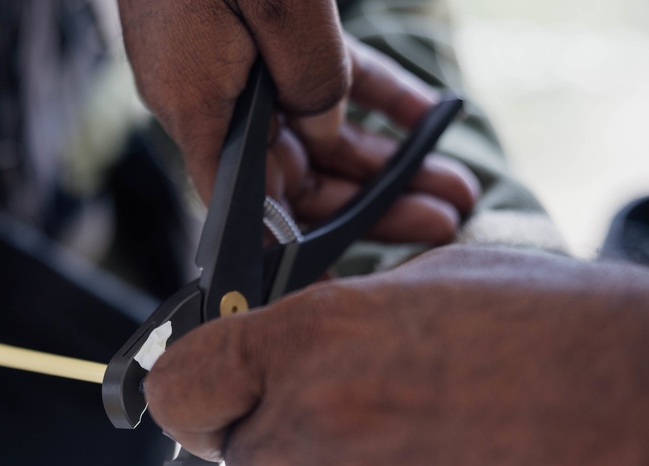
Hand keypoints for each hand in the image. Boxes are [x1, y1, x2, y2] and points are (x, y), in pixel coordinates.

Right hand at [118, 0, 478, 242]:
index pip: (248, 204)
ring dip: (384, 155)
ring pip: (314, 131)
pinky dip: (371, 96)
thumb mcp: (280, 3)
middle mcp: (207, 96)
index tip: (363, 257)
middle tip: (446, 216)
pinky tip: (425, 116)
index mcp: (194, 104)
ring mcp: (231, 65)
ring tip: (454, 179)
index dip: (304, 238)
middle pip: (294, 174)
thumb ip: (313, 77)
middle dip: (373, 198)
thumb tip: (333, 127)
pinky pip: (318, 78)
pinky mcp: (256, 33)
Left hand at [145, 245, 648, 465]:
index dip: (191, 402)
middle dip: (288, 455)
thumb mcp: (429, 285)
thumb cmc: (556, 325)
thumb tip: (276, 361)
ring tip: (424, 460)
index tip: (212, 411)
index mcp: (315, 336)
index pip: (181, 387)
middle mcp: (323, 421)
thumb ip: (332, 327)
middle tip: (361, 427)